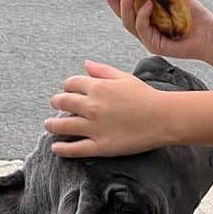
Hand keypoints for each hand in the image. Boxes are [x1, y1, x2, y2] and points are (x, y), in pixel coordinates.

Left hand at [45, 62, 170, 158]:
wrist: (163, 118)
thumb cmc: (147, 97)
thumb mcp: (124, 77)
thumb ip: (103, 71)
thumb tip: (86, 64)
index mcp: (97, 87)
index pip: (71, 84)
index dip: (67, 87)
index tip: (67, 91)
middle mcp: (91, 106)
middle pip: (63, 102)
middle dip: (57, 103)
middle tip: (56, 106)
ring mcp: (94, 127)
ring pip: (63, 126)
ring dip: (52, 125)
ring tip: (49, 125)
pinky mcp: (100, 146)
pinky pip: (74, 148)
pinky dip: (62, 148)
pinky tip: (55, 148)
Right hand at [105, 0, 212, 62]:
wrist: (208, 31)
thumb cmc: (192, 13)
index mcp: (146, 15)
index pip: (127, 5)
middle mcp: (145, 27)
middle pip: (122, 15)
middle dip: (113, 0)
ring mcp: (148, 38)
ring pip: (129, 23)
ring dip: (126, 7)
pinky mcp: (154, 45)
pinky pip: (142, 30)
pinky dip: (143, 16)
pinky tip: (148, 5)